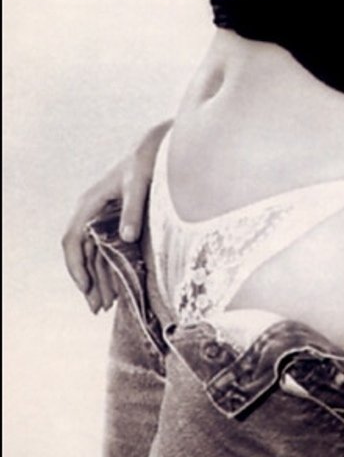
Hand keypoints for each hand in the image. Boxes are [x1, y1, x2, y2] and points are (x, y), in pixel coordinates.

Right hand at [61, 119, 171, 313]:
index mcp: (90, 203)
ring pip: (95, 255)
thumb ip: (133, 209)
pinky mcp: (117, 222)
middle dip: (89, 281)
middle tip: (97, 308)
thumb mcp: (140, 183)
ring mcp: (103, 218)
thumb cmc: (146, 162)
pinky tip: (118, 288)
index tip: (85, 287)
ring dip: (99, 280)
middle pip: (83, 253)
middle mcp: (92, 212)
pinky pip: (108, 251)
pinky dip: (110, 269)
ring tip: (105, 306)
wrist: (157, 148)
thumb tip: (127, 237)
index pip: (73, 239)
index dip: (76, 265)